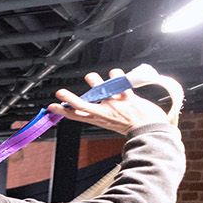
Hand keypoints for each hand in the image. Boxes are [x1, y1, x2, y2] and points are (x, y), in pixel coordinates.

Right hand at [47, 65, 177, 134]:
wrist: (150, 130)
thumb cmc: (132, 126)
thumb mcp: (110, 122)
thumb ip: (99, 112)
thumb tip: (90, 103)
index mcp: (99, 119)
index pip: (76, 116)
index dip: (63, 111)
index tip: (52, 106)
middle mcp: (104, 112)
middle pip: (83, 105)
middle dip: (70, 99)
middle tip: (60, 92)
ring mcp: (115, 105)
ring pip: (100, 90)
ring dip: (94, 81)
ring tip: (91, 77)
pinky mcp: (127, 98)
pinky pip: (120, 83)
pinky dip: (117, 75)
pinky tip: (115, 72)